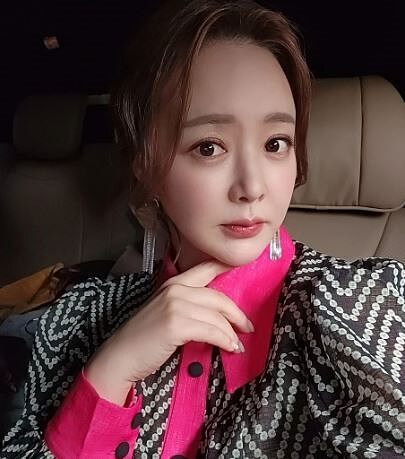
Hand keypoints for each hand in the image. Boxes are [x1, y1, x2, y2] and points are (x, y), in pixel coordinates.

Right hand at [84, 259, 253, 404]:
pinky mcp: (177, 323)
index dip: (225, 266)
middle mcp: (175, 289)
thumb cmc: (143, 339)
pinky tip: (229, 348)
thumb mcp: (166, 313)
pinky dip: (225, 340)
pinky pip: (212, 331)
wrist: (121, 357)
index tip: (241, 266)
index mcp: (173, 283)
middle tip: (246, 327)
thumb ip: (188, 306)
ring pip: (217, 316)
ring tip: (237, 345)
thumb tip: (216, 316)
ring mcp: (175, 304)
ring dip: (231, 333)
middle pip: (218, 297)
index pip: (205, 269)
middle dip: (236, 314)